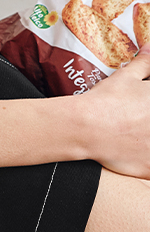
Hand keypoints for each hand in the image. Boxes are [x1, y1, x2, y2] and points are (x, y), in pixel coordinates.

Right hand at [78, 43, 149, 177]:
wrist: (86, 127)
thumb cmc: (106, 100)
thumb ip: (144, 63)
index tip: (144, 109)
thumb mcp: (126, 77)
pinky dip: (146, 164)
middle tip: (139, 121)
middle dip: (148, 122)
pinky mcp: (149, 168)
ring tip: (141, 137)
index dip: (149, 102)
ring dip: (148, 140)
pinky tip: (140, 157)